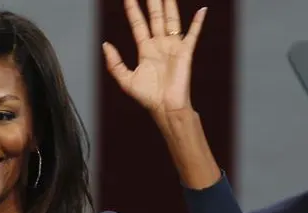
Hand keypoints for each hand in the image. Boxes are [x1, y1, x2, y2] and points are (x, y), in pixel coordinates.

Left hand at [102, 0, 206, 116]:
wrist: (165, 107)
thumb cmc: (147, 97)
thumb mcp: (125, 80)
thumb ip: (114, 63)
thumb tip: (105, 44)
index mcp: (145, 49)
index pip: (138, 23)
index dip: (133, 9)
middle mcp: (159, 44)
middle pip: (155, 16)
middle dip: (152, 1)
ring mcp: (173, 46)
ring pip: (171, 19)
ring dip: (170, 4)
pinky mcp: (185, 52)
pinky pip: (192, 34)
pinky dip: (197, 22)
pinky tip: (202, 10)